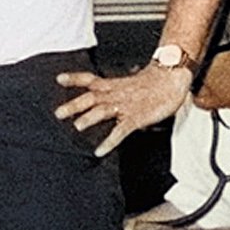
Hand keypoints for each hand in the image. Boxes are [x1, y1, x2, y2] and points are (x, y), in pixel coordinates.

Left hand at [54, 65, 190, 156]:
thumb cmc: (151, 82)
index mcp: (112, 85)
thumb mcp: (127, 83)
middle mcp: (115, 94)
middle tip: (58, 113)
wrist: (171, 78)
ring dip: (89, 119)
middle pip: (90, 98)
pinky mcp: (136, 118)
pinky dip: (109, 141)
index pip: (89, 79)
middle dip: (74, 105)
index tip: (59, 79)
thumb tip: (103, 94)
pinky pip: (120, 131)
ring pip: (103, 111)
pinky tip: (99, 151)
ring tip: (76, 127)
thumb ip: (113, 89)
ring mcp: (125, 106)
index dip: (74, 79)